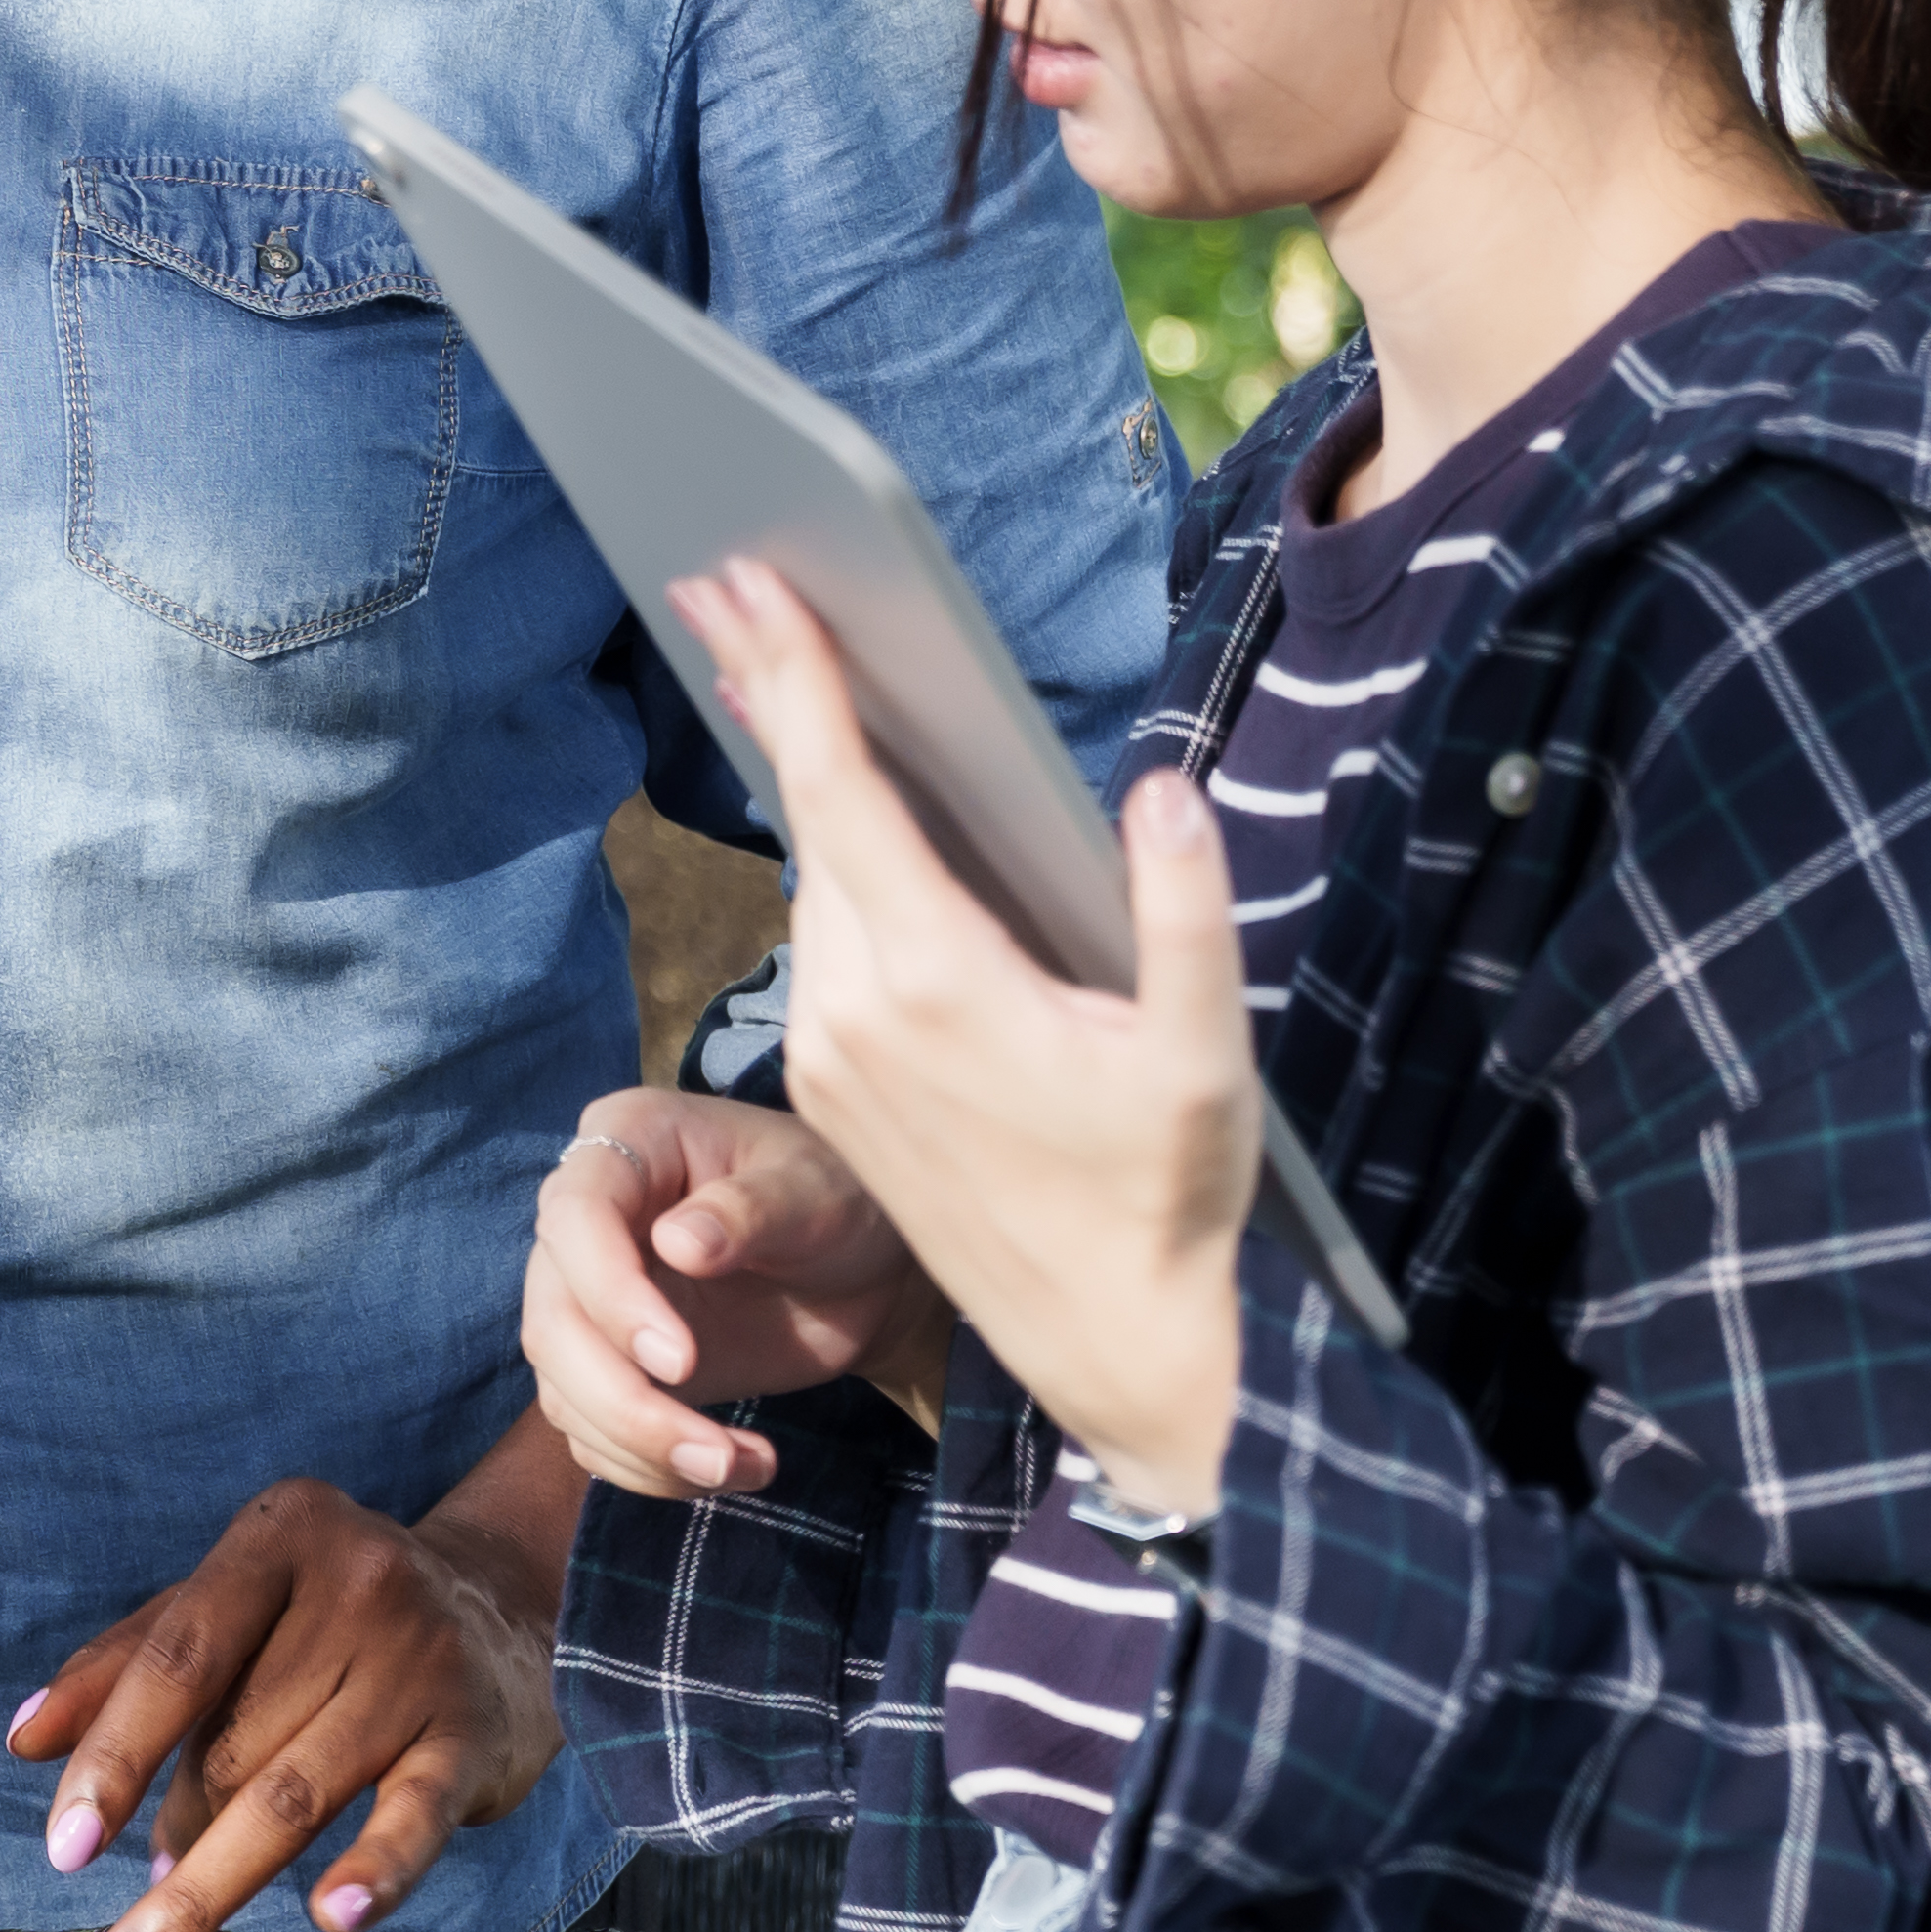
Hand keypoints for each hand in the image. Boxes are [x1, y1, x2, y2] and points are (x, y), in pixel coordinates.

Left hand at [9, 1472, 567, 1931]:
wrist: (506, 1606)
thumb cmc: (330, 1615)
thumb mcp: (232, 1607)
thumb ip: (124, 1663)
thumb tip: (24, 1740)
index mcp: (280, 1534)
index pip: (179, 1654)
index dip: (114, 1754)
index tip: (65, 1847)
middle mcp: (358, 1581)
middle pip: (234, 1737)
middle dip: (171, 1836)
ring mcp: (422, 1658)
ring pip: (297, 1790)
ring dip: (217, 1878)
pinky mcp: (474, 1734)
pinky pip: (415, 1813)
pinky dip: (375, 1868)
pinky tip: (332, 1916)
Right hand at [524, 1088, 949, 1497]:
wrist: (860, 1271)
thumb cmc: (839, 1201)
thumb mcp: (815, 1193)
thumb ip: (752, 1210)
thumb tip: (678, 1243)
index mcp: (628, 1145)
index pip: (575, 1219)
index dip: (612, 1296)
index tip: (679, 1362)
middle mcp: (587, 1222)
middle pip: (554, 1321)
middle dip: (622, 1401)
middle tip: (713, 1452)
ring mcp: (591, 1299)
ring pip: (565, 1388)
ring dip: (642, 1447)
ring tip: (739, 1466)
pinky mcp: (611, 1365)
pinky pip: (595, 1430)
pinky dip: (651, 1468)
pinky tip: (729, 1467)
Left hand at [671, 558, 1265, 1517]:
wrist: (1116, 1350)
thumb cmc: (1173, 1200)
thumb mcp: (1205, 1056)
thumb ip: (1183, 914)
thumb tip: (1159, 793)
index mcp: (938, 984)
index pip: (846, 795)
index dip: (799, 682)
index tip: (753, 586)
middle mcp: (858, 1017)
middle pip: (807, 819)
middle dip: (770, 694)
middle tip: (725, 581)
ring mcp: (834, 1060)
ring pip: (811, 882)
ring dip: (797, 777)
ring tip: (772, 669)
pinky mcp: (837, 1095)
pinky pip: (819, 944)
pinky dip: (822, 860)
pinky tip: (837, 816)